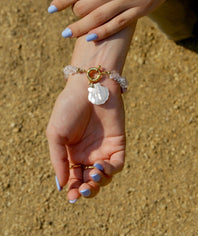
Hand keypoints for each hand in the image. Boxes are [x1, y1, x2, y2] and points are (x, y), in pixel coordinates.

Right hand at [46, 74, 124, 201]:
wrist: (89, 86)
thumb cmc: (69, 107)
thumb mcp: (56, 134)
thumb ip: (59, 159)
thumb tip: (62, 184)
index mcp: (72, 153)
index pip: (74, 178)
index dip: (73, 190)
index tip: (71, 196)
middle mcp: (88, 153)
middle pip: (90, 181)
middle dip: (86, 191)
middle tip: (82, 192)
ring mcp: (103, 148)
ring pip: (104, 176)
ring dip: (98, 182)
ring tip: (91, 175)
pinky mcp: (117, 143)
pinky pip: (117, 164)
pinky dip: (110, 170)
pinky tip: (100, 166)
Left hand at [49, 0, 197, 40]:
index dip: (61, 0)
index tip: (51, 9)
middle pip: (85, 7)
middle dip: (73, 13)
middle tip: (69, 16)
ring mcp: (128, 1)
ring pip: (98, 20)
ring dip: (80, 28)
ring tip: (67, 34)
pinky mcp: (141, 10)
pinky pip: (117, 25)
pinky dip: (102, 32)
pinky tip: (91, 38)